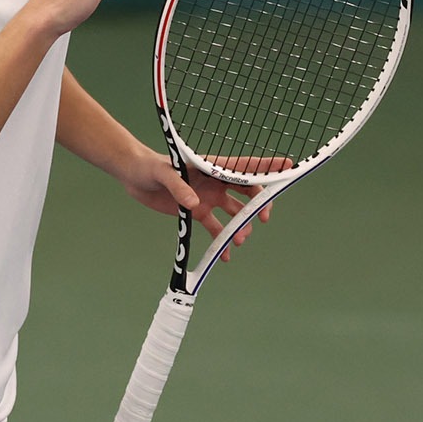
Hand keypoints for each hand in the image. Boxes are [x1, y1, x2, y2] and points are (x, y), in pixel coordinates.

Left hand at [120, 150, 283, 260]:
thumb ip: (179, 187)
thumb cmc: (150, 166)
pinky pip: (214, 228)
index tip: (288, 167)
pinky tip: (224, 255)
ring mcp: (207, 197)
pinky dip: (220, 242)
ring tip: (238, 241)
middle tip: (262, 218)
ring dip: (240, 227)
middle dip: (258, 204)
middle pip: (246, 191)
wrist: (134, 176)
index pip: (244, 165)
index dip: (267, 166)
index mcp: (212, 166)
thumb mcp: (163, 173)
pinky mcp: (196, 211)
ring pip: (233, 213)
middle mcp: (215, 181)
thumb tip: (194, 204)